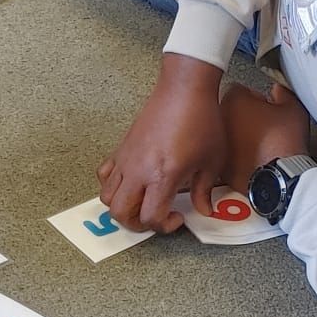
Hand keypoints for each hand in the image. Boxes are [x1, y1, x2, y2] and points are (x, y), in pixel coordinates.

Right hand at [98, 54, 226, 232]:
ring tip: (142, 202)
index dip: (164, 226)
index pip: (150, 217)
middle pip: (120, 213)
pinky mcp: (121, 148)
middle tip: (155, 217)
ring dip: (122, 207)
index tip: (178, 217)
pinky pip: (105, 174)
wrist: (184, 90)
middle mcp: (139, 170)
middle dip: (137, 224)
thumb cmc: (201, 121)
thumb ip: (204, 190)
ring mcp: (126, 159)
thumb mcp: (212, 160)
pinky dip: (112, 185)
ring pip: (107, 197)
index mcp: (163, 175)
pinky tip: (132, 182)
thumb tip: (204, 210)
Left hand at [218, 81, 310, 188]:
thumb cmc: (283, 141)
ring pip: (228, 135)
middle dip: (245, 116)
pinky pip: (229, 156)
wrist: (280, 176)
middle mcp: (220, 121)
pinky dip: (238, 157)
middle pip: (231, 112)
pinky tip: (255, 160)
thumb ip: (282, 92)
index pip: (241, 90)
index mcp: (233, 101)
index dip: (257, 97)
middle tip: (264, 124)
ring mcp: (218, 145)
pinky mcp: (220, 167)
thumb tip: (279, 91)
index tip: (266, 105)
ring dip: (240, 136)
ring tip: (260, 143)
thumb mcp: (292, 107)